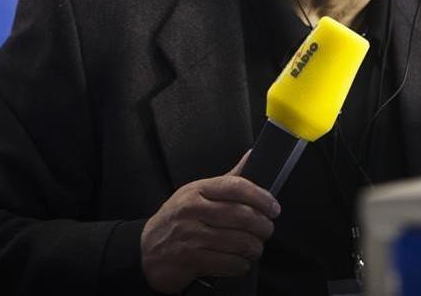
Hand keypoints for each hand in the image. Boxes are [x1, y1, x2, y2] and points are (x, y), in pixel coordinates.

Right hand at [141, 152, 280, 293]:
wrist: (146, 251)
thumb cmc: (179, 219)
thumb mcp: (198, 193)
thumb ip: (228, 179)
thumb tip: (253, 155)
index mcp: (198, 190)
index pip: (237, 186)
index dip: (261, 197)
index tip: (274, 208)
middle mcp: (193, 210)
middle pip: (242, 215)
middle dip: (263, 226)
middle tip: (267, 230)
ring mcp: (191, 235)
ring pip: (239, 241)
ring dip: (254, 248)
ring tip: (255, 248)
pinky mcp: (191, 259)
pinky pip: (228, 262)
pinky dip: (241, 265)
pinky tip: (241, 262)